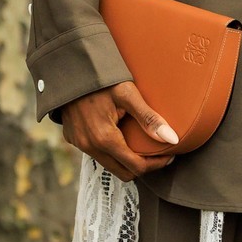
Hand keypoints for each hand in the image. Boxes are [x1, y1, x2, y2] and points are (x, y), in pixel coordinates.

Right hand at [59, 81, 179, 180]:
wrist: (69, 68)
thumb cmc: (100, 78)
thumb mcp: (127, 94)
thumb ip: (149, 118)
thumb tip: (172, 139)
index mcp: (105, 139)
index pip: (136, 167)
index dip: (156, 164)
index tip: (169, 155)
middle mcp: (89, 146)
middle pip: (123, 173)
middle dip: (143, 167)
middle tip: (157, 153)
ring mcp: (79, 144)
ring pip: (109, 164)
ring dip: (126, 159)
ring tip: (140, 144)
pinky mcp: (73, 139)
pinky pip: (96, 153)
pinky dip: (110, 151)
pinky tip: (119, 135)